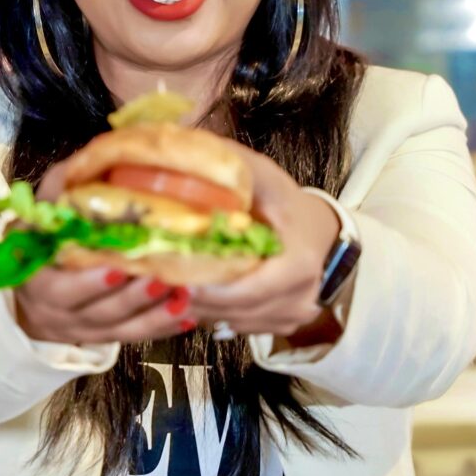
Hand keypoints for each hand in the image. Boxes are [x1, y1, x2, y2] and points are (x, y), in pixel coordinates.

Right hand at [11, 160, 193, 344]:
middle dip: (132, 299)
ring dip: (154, 315)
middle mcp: (59, 311)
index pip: (61, 289)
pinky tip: (188, 314)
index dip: (88, 283)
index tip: (117, 268)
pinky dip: (163, 326)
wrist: (33, 284)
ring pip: (121, 328)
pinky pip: (136, 335)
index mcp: (38, 281)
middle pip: (97, 312)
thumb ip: (63, 188)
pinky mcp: (107, 333)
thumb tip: (92, 160)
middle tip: (162, 280)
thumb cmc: (43, 236)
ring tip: (184, 296)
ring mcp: (84, 327)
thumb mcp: (42, 209)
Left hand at [187, 142, 339, 339]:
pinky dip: (213, 312)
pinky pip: (236, 327)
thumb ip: (233, 166)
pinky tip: (195, 291)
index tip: (177, 281)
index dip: (212, 290)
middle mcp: (300, 298)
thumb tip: (186, 149)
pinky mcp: (280, 326)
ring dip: (199, 308)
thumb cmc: (285, 203)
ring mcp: (292, 316)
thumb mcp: (265, 177)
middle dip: (195, 298)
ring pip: (232, 323)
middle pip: (235, 311)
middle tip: (158, 281)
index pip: (250, 290)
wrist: (317, 230)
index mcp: (299, 264)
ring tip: (168, 284)